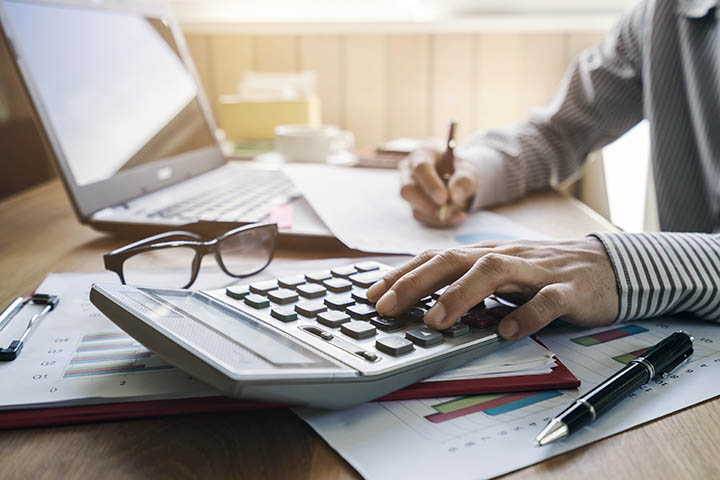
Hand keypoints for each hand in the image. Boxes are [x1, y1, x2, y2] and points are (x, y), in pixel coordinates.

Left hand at [366, 237, 618, 338]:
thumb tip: (422, 304)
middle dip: (416, 283)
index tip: (371, 295)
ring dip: (461, 294)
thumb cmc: (543, 273)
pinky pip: (546, 301)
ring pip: (494, 273)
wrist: (607, 267)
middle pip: (454, 261)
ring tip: (436, 320)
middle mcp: (505, 257)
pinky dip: (525, 315)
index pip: (435, 259)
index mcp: (485, 255)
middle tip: (387, 307)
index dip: (402, 275)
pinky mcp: (568, 290)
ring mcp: (536, 271)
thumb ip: (467, 285)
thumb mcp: (500, 275)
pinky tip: (505, 332)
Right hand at [399, 148, 478, 227]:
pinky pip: (422, 218)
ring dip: (438, 216)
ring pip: (415, 208)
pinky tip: (456, 217)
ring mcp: (409, 192)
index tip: (444, 198)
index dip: (430, 184)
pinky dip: (440, 222)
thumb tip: (455, 195)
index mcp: (421, 156)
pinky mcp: (413, 206)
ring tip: (460, 214)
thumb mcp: (468, 171)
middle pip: (408, 190)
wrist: (458, 183)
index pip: (420, 168)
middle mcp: (409, 173)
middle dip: (428, 204)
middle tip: (448, 212)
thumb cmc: (460, 172)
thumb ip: (464, 180)